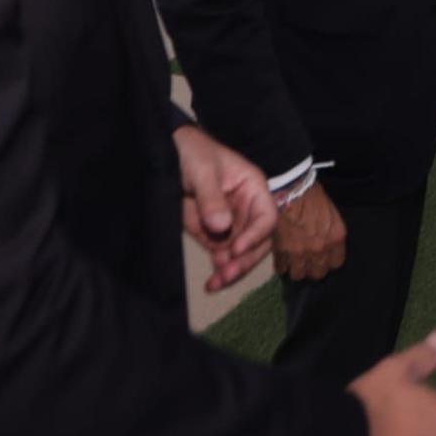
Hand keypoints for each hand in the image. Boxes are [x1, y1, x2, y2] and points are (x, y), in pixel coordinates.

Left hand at [172, 124, 276, 291]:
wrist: (169, 152)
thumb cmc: (194, 152)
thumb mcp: (202, 170)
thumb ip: (212, 197)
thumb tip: (221, 226)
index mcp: (253, 189)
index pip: (266, 217)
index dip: (256, 235)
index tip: (236, 248)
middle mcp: (247, 209)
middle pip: (257, 242)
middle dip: (244, 261)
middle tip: (225, 275)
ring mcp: (231, 223)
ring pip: (240, 254)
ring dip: (230, 271)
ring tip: (215, 284)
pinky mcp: (213, 233)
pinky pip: (220, 255)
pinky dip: (217, 270)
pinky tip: (210, 283)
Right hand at [274, 181, 347, 281]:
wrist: (290, 188)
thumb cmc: (312, 194)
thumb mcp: (331, 212)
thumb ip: (330, 232)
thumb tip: (325, 242)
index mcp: (336, 237)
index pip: (336, 263)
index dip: (329, 260)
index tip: (324, 257)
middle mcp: (320, 249)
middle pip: (318, 273)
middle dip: (313, 267)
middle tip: (307, 260)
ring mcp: (300, 253)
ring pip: (298, 274)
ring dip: (296, 268)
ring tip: (293, 260)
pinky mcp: (281, 252)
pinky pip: (281, 268)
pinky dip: (281, 264)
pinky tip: (282, 257)